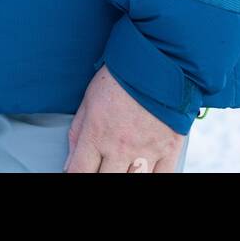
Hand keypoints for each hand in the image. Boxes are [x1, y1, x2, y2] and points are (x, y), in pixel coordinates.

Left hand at [63, 64, 186, 171]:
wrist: (157, 59)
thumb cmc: (122, 75)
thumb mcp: (89, 99)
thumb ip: (78, 132)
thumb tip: (70, 162)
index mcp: (97, 133)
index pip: (79, 172)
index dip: (75, 176)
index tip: (78, 172)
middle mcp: (120, 147)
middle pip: (105, 181)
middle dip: (100, 175)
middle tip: (102, 164)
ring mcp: (146, 151)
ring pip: (133, 181)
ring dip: (125, 174)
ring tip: (123, 164)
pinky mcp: (169, 149)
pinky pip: (162, 178)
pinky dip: (152, 177)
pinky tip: (144, 170)